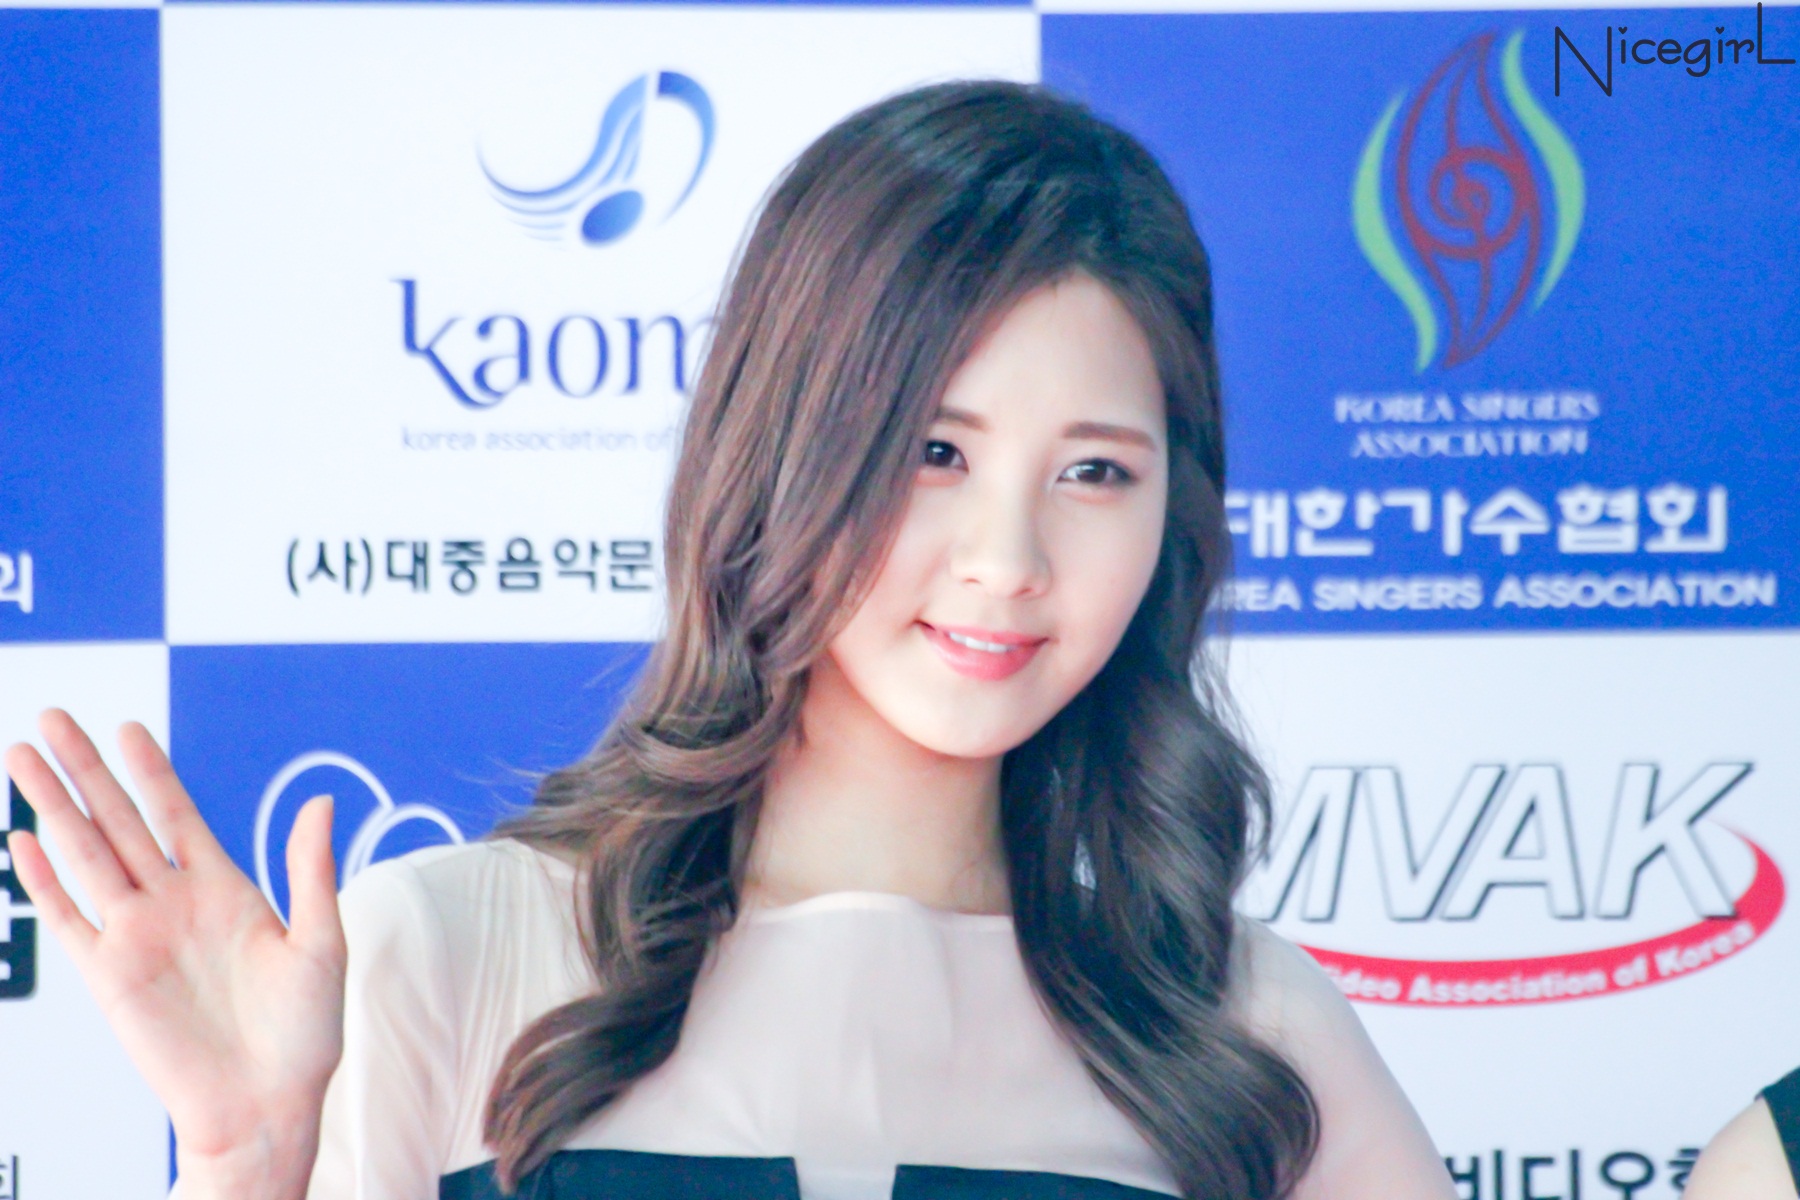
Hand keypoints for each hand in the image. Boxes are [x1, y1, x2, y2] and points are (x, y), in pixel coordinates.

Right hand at [4, 709, 345, 1199]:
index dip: (151, 771)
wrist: (270, 1104)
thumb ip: (311, 870)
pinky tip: (25, 841)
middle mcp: (174, 903)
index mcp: (226, 889)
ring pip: (85, 856)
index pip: (177, 814)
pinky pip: (68, 921)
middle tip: (53, 719)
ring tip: (22, 758)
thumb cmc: (306, 1033)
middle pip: (118, 821)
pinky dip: (45, 883)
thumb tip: (322, 802)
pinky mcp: (109, 977)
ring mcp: (136, 936)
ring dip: (53, 807)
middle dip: (85, 770)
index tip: (127, 728)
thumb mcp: (322, 941)